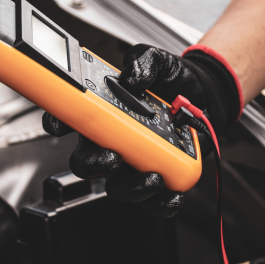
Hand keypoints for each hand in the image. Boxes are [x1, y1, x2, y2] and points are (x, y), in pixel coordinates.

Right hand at [43, 43, 241, 217]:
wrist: (207, 94)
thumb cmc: (173, 80)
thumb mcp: (157, 60)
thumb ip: (142, 62)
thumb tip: (133, 78)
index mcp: (103, 114)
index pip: (70, 121)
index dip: (57, 124)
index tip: (60, 127)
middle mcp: (113, 142)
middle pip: (87, 162)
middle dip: (94, 165)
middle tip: (112, 158)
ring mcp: (134, 162)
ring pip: (118, 187)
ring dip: (131, 188)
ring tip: (152, 177)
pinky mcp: (160, 176)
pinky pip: (154, 200)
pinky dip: (161, 203)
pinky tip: (171, 193)